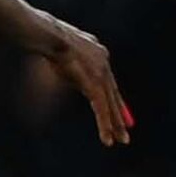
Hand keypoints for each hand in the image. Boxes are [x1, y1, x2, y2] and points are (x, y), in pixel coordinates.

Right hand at [42, 22, 131, 145]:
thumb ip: (70, 65)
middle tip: (126, 132)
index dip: (114, 98)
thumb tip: (65, 75)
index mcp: (98, 53)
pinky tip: (107, 139)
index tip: (119, 111)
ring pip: (109, 104)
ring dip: (115, 124)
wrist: (50, 36)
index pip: (108, 81)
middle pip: (112, 95)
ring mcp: (100, 73)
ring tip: (122, 141)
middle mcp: (104, 62)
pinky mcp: (94, 84)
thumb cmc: (48, 41)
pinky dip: (104, 125)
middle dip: (119, 115)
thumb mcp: (63, 53)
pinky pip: (101, 109)